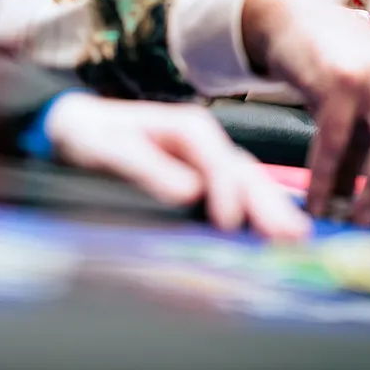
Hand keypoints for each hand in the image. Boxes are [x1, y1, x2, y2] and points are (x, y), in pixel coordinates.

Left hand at [42, 93, 310, 241]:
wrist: (72, 129)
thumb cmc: (87, 135)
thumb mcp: (104, 147)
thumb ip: (142, 166)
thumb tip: (187, 193)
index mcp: (188, 130)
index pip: (219, 163)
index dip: (227, 193)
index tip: (230, 226)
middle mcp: (206, 144)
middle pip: (246, 173)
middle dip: (270, 205)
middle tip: (294, 238)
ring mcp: (208, 162)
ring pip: (249, 185)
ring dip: (272, 212)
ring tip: (297, 241)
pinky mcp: (204, 181)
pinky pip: (236, 197)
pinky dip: (256, 217)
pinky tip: (270, 238)